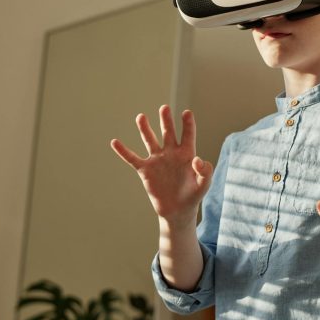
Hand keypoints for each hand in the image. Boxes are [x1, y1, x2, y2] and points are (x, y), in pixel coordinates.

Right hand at [110, 105, 212, 224]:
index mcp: (187, 154)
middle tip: (164, 108)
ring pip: (150, 140)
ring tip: (141, 116)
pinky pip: (132, 158)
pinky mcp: (145, 170)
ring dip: (145, 129)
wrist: (177, 211)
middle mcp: (171, 153)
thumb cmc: (193, 196)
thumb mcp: (204, 185)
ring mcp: (157, 160)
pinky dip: (123, 151)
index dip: (187, 124)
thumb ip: (205, 172)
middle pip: (168, 132)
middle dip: (166, 120)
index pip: (188, 135)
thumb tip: (197, 159)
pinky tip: (115, 142)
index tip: (186, 113)